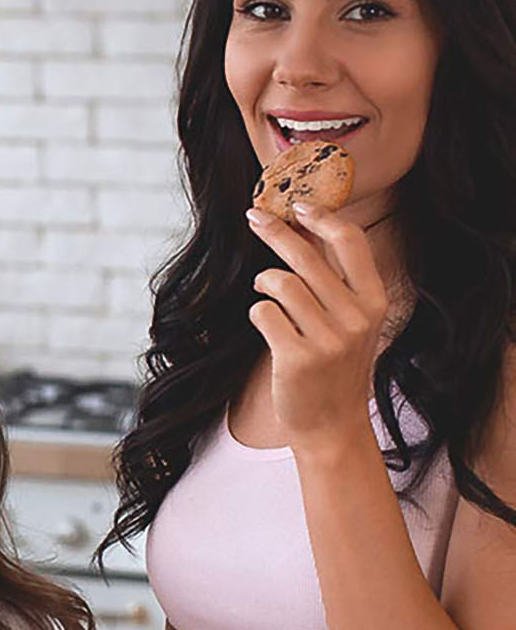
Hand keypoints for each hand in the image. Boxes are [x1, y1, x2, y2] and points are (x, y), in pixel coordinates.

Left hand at [245, 203, 391, 444]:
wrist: (331, 424)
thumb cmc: (335, 368)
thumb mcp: (351, 323)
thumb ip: (335, 284)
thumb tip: (303, 233)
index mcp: (374, 302)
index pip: (352, 243)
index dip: (323, 218)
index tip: (298, 204)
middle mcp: (356, 317)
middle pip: (307, 256)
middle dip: (275, 231)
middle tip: (254, 217)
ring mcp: (329, 339)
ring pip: (281, 283)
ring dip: (264, 281)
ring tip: (265, 291)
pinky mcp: (298, 357)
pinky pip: (264, 312)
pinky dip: (259, 313)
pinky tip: (267, 325)